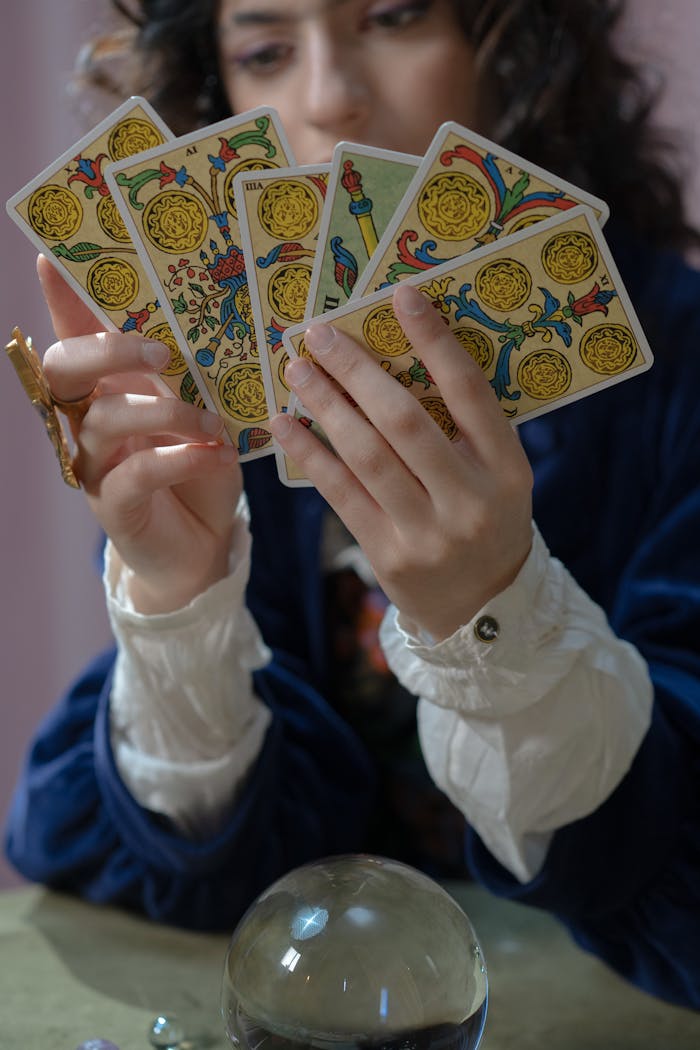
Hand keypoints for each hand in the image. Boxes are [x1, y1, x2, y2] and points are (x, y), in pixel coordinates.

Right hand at [38, 255, 241, 612]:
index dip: (61, 300)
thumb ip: (189, 375)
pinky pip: (138, 472)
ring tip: (211, 424)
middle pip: (65, 370)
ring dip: (167, 414)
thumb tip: (198, 323)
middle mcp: (88, 420)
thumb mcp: (203, 411)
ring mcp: (94, 463)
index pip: (74, 336)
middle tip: (159, 353)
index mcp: (107, 388)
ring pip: (106, 420)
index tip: (50, 259)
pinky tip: (214, 455)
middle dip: (109, 350)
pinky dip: (181, 458)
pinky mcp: (113, 504)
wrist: (207, 540)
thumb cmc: (201, 466)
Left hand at [270, 283, 533, 639]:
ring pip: (367, 455)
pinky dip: (311, 455)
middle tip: (318, 333)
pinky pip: (342, 494)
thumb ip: (467, 427)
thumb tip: (406, 355)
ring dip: (325, 406)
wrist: (481, 606)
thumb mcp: (499, 474)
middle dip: (356, 370)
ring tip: (296, 370)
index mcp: (507, 468)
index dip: (434, 341)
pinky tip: (286, 425)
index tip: (400, 297)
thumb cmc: (487, 519)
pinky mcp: (388, 555)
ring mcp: (428, 532)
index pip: (470, 392)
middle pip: (405, 420)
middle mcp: (471, 499)